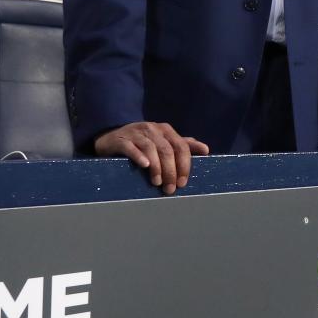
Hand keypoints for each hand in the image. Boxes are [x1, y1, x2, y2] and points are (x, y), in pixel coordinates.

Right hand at [94, 122, 209, 194]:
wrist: (112, 137)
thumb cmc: (142, 142)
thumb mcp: (163, 142)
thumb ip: (183, 145)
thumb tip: (205, 149)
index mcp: (165, 130)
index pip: (180, 146)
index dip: (184, 165)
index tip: (183, 182)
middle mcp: (152, 129)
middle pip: (166, 149)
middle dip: (170, 171)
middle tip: (170, 188)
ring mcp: (136, 133)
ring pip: (150, 148)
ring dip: (156, 167)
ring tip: (157, 182)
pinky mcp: (121, 140)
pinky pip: (131, 147)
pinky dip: (138, 156)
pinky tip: (144, 166)